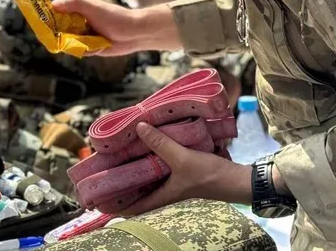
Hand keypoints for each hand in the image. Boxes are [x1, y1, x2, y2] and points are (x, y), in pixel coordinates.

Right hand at [51, 0, 181, 55]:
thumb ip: (72, 3)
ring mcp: (83, 35)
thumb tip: (52, 5)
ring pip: (66, 41)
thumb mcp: (90, 6)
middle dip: (54, 31)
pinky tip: (97, 46)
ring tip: (84, 39)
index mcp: (76, 9)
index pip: (55, 10)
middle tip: (51, 33)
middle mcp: (77, 22)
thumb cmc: (113, 16)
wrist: (134, 33)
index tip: (36, 15)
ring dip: (71, 43)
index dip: (46, 13)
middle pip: (57, 28)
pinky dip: (83, 50)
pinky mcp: (89, 48)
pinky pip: (78, 51)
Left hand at [96, 123, 251, 215]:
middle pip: (139, 190)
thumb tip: (139, 128)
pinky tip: (151, 146)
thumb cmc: (209, 176)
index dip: (115, 205)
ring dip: (139, 168)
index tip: (99, 198)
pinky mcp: (184, 173)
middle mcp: (166, 192)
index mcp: (162, 196)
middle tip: (107, 168)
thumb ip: (161, 143)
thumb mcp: (182, 158)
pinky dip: (154, 159)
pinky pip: (163, 168)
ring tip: (123, 154)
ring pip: (150, 178)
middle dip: (124, 182)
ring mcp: (175, 183)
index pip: (132, 207)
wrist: (237, 179)